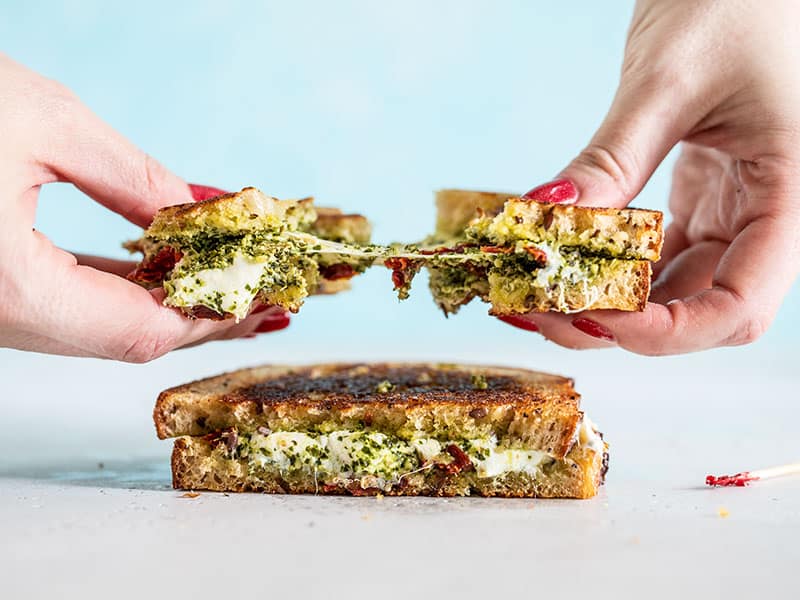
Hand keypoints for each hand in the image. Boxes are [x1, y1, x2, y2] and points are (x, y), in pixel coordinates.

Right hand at [0, 55, 288, 361]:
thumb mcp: (39, 121)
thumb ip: (130, 176)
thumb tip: (198, 209)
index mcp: (10, 291)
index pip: (146, 330)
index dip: (215, 314)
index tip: (266, 293)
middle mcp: (0, 319)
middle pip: (130, 338)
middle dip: (206, 316)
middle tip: (266, 297)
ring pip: (102, 325)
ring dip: (173, 305)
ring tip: (234, 285)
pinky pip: (71, 303)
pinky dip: (127, 290)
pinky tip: (167, 270)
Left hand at [502, 0, 799, 353]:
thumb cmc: (735, 0)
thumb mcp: (668, 81)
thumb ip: (612, 159)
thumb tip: (546, 216)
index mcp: (792, 195)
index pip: (739, 306)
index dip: (667, 332)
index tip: (590, 318)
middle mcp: (768, 215)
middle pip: (700, 309)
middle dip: (622, 324)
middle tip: (544, 311)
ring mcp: (736, 209)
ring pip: (674, 287)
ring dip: (609, 300)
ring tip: (539, 293)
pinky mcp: (703, 196)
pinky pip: (658, 253)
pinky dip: (612, 266)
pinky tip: (565, 262)